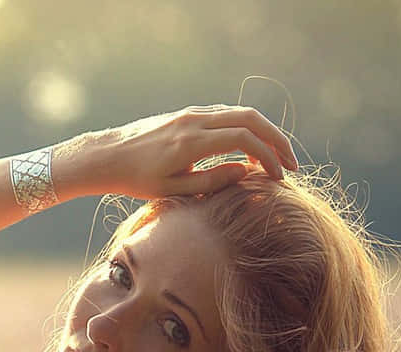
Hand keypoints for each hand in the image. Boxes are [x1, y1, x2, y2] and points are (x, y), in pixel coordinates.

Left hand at [52, 105, 298, 199]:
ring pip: (241, 113)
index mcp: (192, 142)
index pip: (244, 140)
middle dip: (277, 140)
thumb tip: (246, 172)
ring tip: (277, 159)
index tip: (279, 179)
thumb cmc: (136, 180)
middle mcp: (195, 121)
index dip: (268, 157)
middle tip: (293, 165)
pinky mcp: (188, 114)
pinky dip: (247, 128)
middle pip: (251, 119)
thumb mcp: (173, 190)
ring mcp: (192, 114)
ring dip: (264, 133)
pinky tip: (252, 150)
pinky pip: (226, 115)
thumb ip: (211, 181)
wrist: (107, 156)